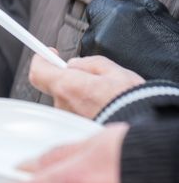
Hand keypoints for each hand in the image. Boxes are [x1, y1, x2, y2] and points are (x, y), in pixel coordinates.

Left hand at [29, 53, 143, 118]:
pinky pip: (76, 110)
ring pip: (67, 98)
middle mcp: (63, 105)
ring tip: (104, 93)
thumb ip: (89, 63)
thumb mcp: (114, 70)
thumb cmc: (130, 101)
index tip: (49, 54)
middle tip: (91, 75)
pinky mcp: (77, 128)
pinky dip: (86, 105)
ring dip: (80, 92)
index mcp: (69, 86)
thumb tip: (75, 64)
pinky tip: (103, 104)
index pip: (38, 72)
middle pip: (56, 84)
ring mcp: (69, 118)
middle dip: (70, 77)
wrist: (143, 126)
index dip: (42, 59)